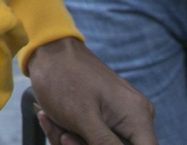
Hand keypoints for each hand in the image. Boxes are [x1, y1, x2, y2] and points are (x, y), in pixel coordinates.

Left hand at [26, 38, 155, 144]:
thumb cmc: (64, 79)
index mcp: (138, 117)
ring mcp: (120, 117)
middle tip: (64, 135)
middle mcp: (136, 118)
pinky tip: (51, 120)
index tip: (92, 142)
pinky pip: (92, 138)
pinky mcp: (106, 116)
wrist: (47, 51)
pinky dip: (70, 134)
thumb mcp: (84, 118)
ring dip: (72, 141)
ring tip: (55, 123)